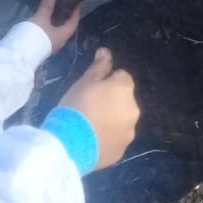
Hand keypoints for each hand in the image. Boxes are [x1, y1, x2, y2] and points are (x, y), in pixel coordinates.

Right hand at [30, 0, 80, 53]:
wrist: (18, 56)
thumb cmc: (34, 36)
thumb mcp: (41, 19)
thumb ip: (47, 7)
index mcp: (63, 36)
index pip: (74, 23)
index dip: (76, 13)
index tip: (76, 3)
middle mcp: (58, 42)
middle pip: (65, 27)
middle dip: (65, 16)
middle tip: (63, 3)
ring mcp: (49, 45)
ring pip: (56, 30)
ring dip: (55, 20)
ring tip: (53, 8)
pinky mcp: (40, 46)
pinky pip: (48, 33)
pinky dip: (48, 25)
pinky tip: (43, 19)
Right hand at [58, 47, 139, 169]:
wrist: (69, 145)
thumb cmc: (76, 107)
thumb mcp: (84, 82)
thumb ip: (99, 66)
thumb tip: (106, 52)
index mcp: (125, 89)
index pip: (122, 77)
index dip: (107, 81)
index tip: (92, 90)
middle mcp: (133, 109)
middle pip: (124, 99)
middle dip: (112, 101)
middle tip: (90, 108)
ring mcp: (129, 132)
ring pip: (122, 120)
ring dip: (112, 120)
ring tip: (90, 127)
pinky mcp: (122, 151)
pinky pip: (117, 139)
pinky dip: (109, 138)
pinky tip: (92, 141)